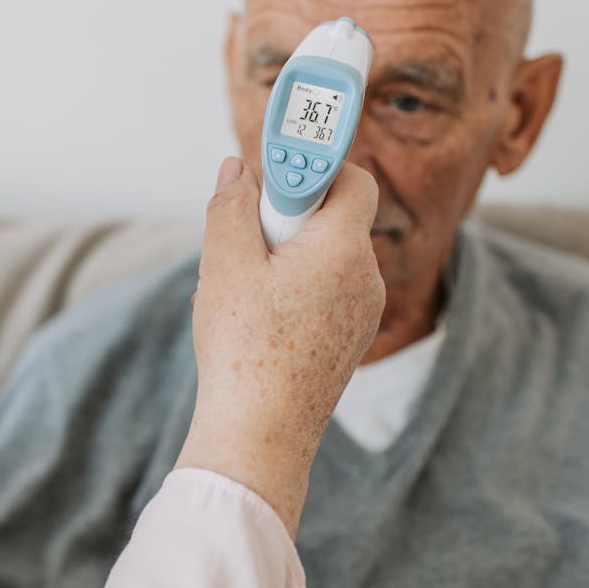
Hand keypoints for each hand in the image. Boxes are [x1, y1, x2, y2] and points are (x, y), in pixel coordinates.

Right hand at [176, 157, 383, 534]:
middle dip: (284, 217)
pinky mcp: (346, 343)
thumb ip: (231, 206)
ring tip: (237, 289)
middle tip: (244, 237)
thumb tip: (235, 170)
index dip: (315, 158)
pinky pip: (321, 295)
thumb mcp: (223, 265)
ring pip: (321, 259)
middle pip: (330, 218)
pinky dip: (287, 292)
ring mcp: (360, 315)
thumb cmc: (245, 353)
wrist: (260, 437)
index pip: (349, 175)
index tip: (286, 150)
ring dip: (280, 258)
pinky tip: (249, 318)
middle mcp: (365, 278)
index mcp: (343, 248)